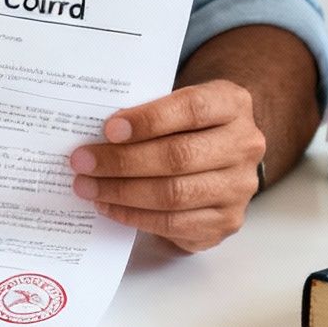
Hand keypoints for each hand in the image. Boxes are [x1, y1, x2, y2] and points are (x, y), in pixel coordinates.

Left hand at [68, 79, 265, 252]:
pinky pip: (174, 223)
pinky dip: (134, 216)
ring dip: (122, 192)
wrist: (222, 152)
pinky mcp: (226, 221)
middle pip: (179, 157)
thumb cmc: (188, 123)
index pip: (192, 109)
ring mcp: (239, 188)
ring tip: (88, 186)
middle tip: (82, 161)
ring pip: (174, 194)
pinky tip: (109, 206)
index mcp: (233, 104)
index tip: (109, 129)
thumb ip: (148, 111)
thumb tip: (97, 134)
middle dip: (122, 161)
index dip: (149, 120)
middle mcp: (245, 145)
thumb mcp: (177, 103)